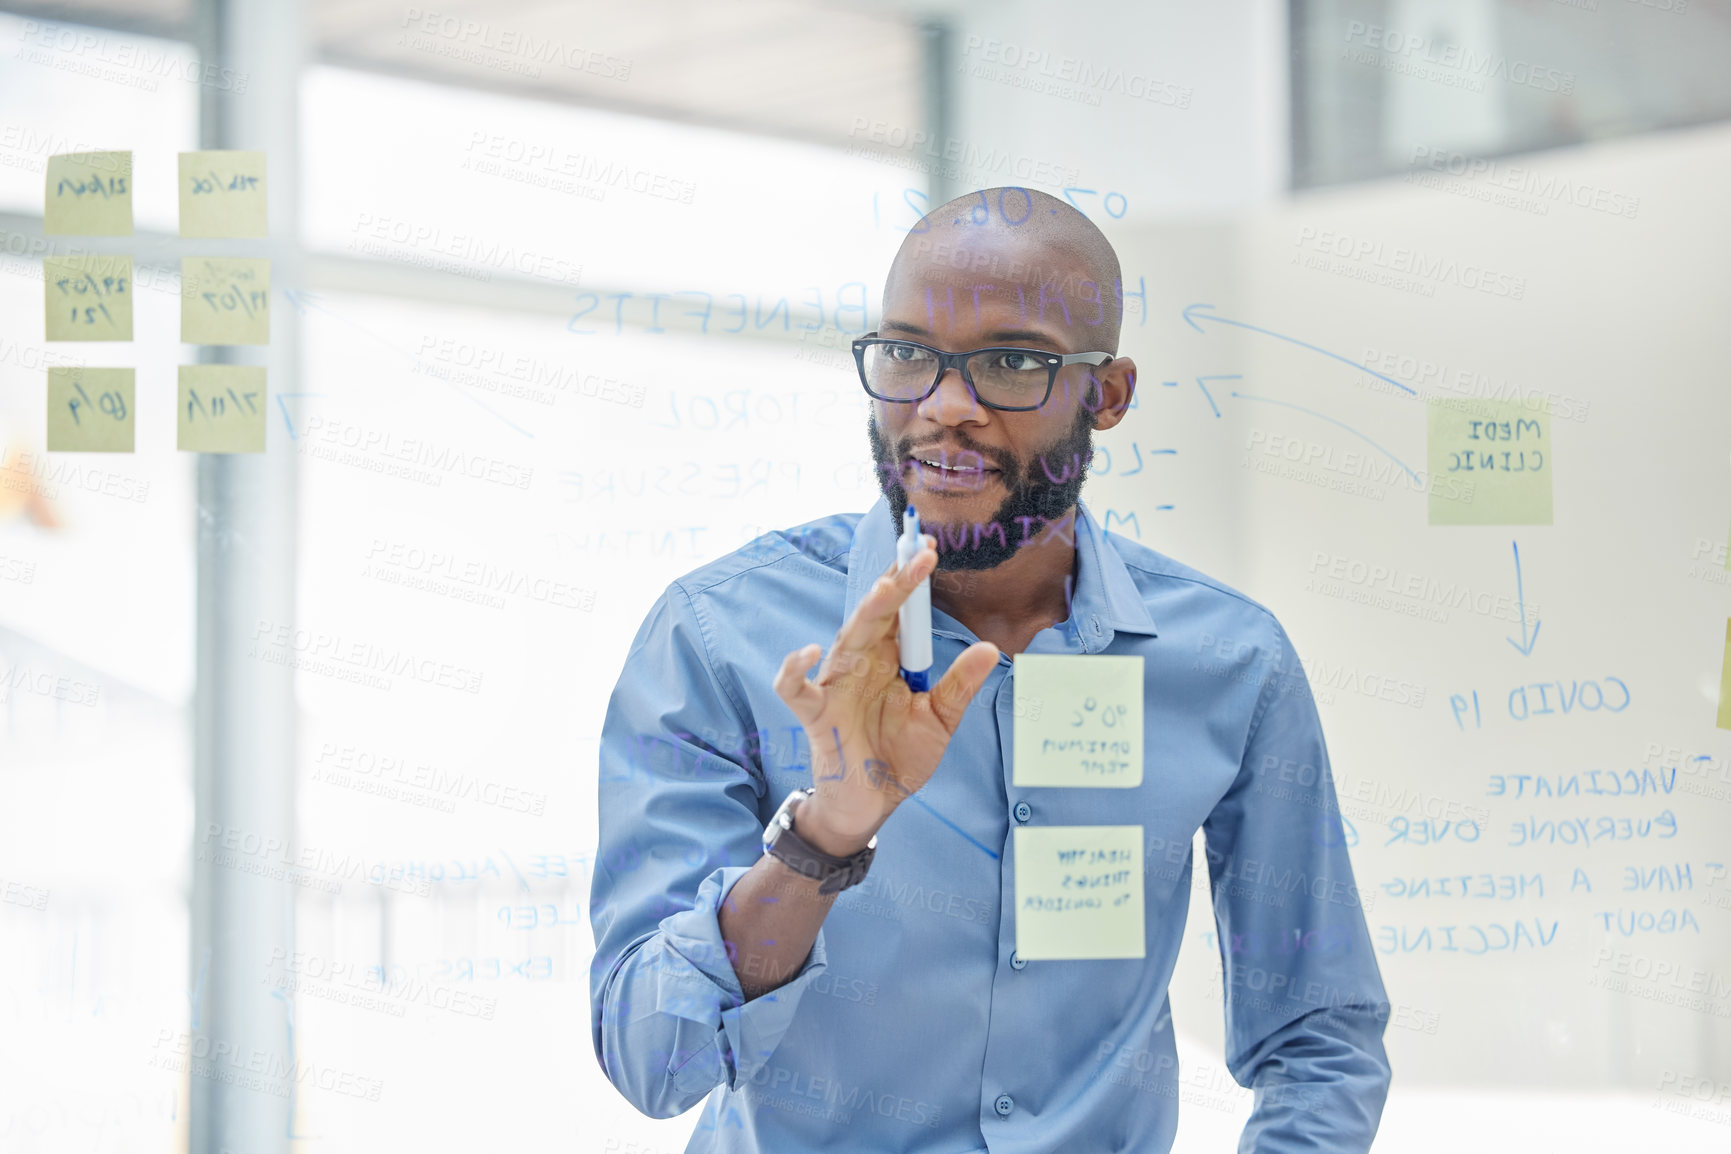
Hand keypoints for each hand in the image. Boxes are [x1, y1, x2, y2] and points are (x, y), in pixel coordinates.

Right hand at [772, 535, 999, 854]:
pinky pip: (795, 688)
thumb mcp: (940, 719)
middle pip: (876, 613)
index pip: (901, 610)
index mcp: (889, 658)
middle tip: (919, 552)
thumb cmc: (901, 756)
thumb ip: (960, 684)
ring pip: (845, 638)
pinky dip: (795, 669)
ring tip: (887, 588)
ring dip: (865, 612)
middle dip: (898, 582)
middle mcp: (861, 662)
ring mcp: (836, 685)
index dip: (912, 579)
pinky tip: (809, 653)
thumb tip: (990, 647)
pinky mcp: (816, 714)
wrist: (874, 802)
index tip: (930, 548)